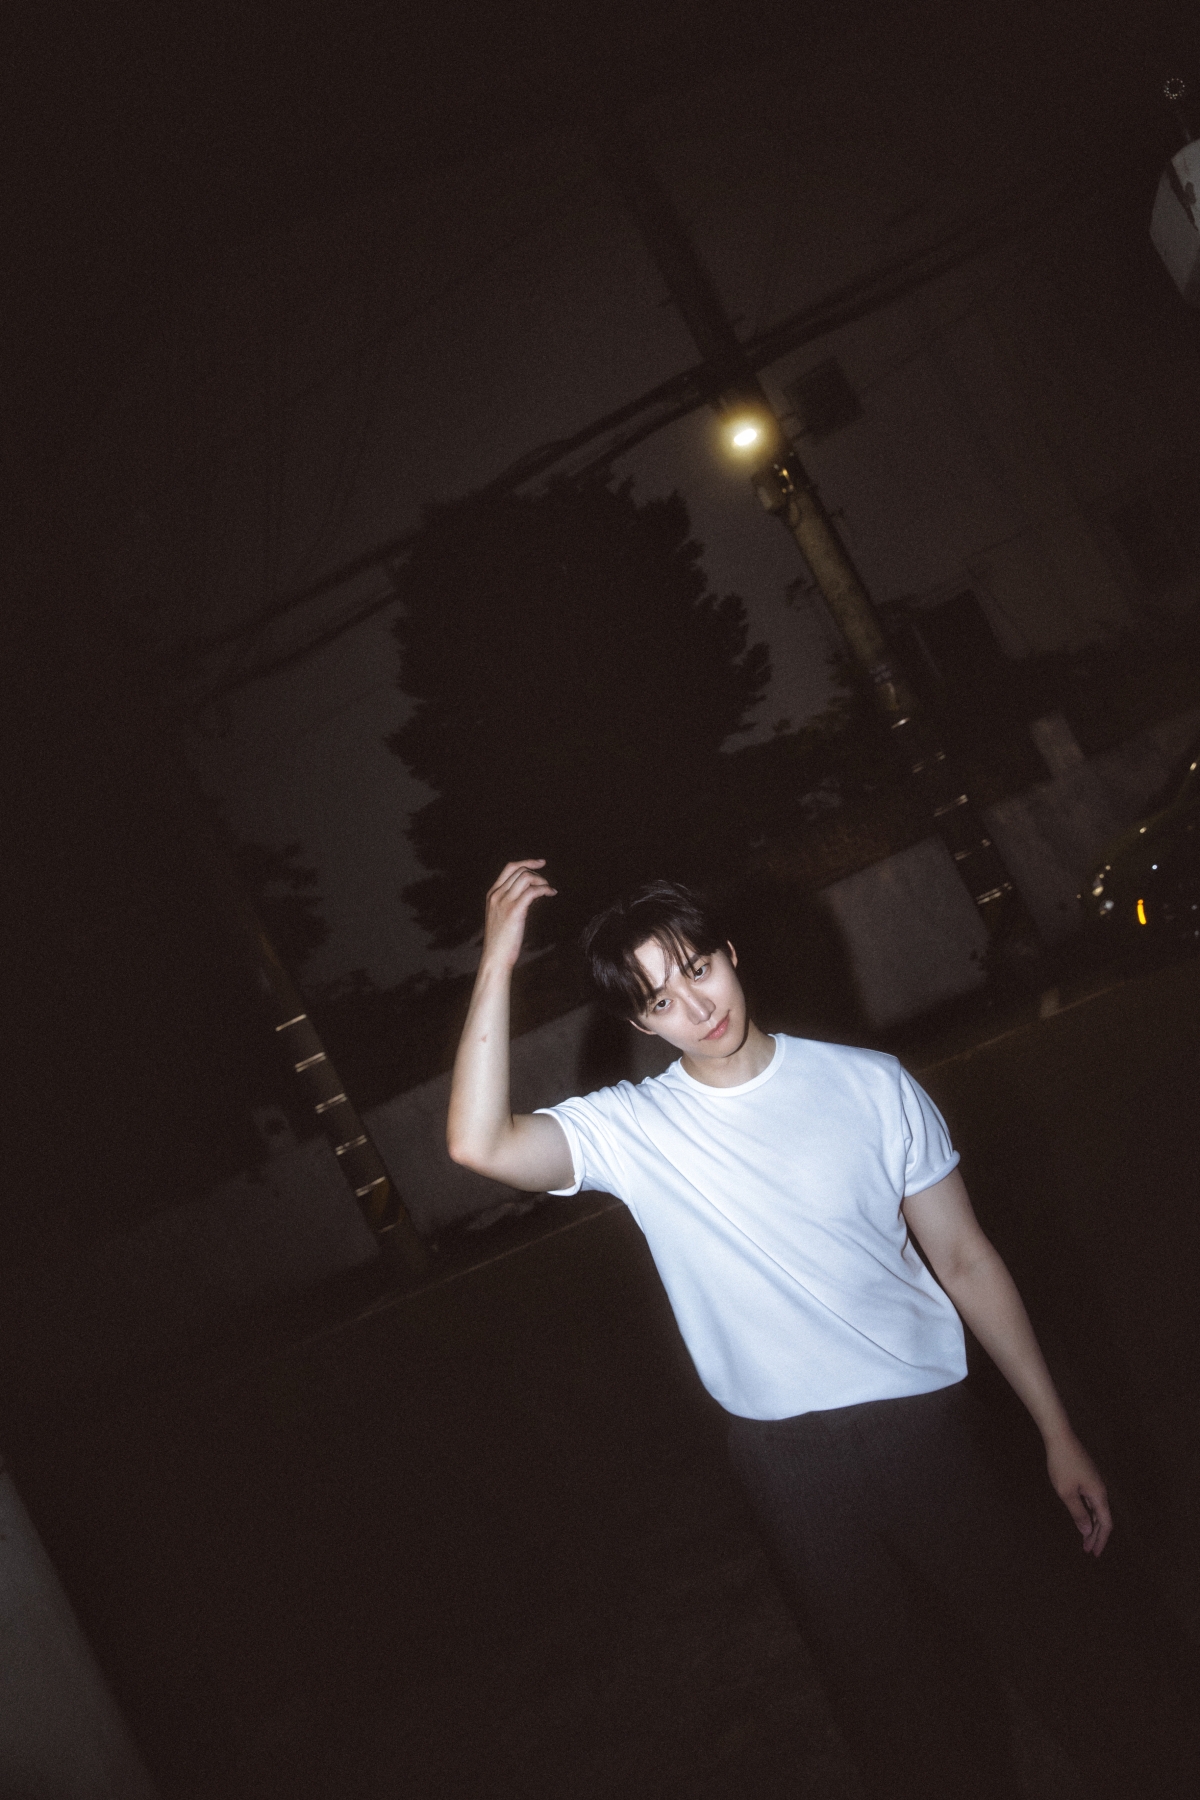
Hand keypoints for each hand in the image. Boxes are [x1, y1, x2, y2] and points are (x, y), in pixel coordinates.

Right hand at [481, 860, 556, 969]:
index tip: (540, 863)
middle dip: (537, 873)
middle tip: (546, 883)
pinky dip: (544, 889)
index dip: (527, 862)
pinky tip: (551, 893)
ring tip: (549, 890)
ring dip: (542, 881)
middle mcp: (497, 895)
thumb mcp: (501, 916)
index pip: (509, 868)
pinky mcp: (514, 911)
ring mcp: (504, 902)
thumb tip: (531, 893)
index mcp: (492, 894)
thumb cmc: (501, 940)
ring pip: (526, 877)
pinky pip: (532, 891)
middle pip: (519, 870)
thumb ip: (511, 902)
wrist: (495, 957)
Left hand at [1045, 1431, 1111, 1556]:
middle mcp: (1100, 1489)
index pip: (1106, 1523)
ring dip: (1092, 1525)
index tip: (1094, 1553)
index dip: (1101, 1540)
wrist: (1060, 1437)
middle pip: (1103, 1518)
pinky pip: (1091, 1500)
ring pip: (1097, 1509)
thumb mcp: (1067, 1492)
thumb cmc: (1062, 1465)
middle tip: (1089, 1550)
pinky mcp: (1087, 1476)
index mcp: (1098, 1494)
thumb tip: (1087, 1531)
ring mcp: (1094, 1482)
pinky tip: (1082, 1518)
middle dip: (1097, 1536)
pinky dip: (1088, 1513)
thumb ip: (1078, 1513)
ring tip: (1084, 1538)